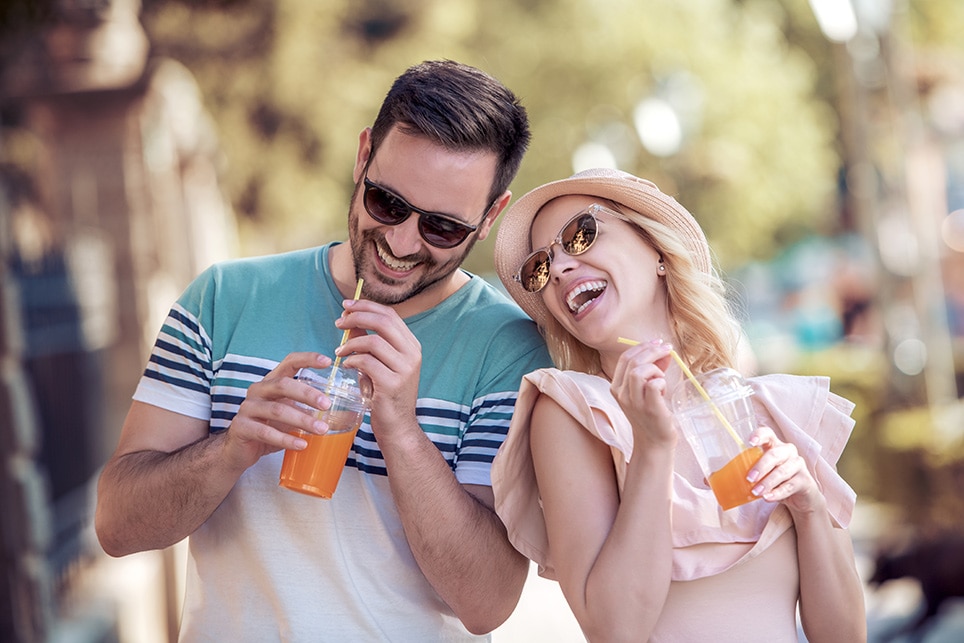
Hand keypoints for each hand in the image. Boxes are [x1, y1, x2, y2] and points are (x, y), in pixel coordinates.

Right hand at [224, 352, 333, 469]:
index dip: (308, 359)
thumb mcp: (288, 413)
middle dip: (307, 394)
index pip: (289, 362)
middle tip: (327, 405)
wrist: (239, 450)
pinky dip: (286, 439)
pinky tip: (301, 445)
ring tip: (321, 430)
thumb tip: (341, 409)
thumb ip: (306, 407)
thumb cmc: (268, 427)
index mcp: (271, 382)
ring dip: (302, 420)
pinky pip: (266, 433)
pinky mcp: (241, 427)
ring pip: (277, 410)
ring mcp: (247, 408)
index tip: (328, 361)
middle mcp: (258, 390)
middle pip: (283, 385)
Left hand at [334, 299, 421, 440]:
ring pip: (374, 341)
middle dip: (357, 317)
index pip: (390, 315)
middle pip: (384, 322)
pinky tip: (345, 365)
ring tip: (339, 350)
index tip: (346, 305)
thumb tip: (350, 321)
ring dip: (351, 342)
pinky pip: (367, 362)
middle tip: (339, 322)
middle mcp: (412, 354)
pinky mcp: (392, 383)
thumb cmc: (385, 394)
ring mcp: (404, 369)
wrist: (397, 426)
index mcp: (411, 346)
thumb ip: (367, 342)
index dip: (367, 306)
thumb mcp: (378, 364)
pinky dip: (352, 360)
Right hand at [610, 340, 676, 450]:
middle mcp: (622, 394)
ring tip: (662, 380)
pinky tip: (664, 390)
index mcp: (617, 386)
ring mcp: (634, 402)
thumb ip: (654, 369)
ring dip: (655, 370)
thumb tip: (664, 350)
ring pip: (639, 372)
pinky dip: (661, 382)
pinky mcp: (650, 409)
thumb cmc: (651, 413)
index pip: (625, 358)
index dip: (642, 346)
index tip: (658, 343)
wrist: (654, 442)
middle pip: (632, 361)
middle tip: (667, 350)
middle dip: (652, 350)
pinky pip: (653, 386)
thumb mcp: (647, 389)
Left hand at [746, 426, 825, 514]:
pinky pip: (790, 486)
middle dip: (761, 466)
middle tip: (749, 478)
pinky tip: (767, 498)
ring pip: (782, 471)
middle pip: (775, 454)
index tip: (750, 442)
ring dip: (767, 482)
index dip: (759, 435)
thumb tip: (713, 479)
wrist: (801, 497)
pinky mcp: (805, 480)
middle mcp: (788, 452)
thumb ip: (745, 472)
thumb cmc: (776, 480)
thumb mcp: (762, 474)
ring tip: (756, 492)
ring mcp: (798, 465)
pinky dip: (777, 493)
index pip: (768, 434)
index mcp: (775, 445)